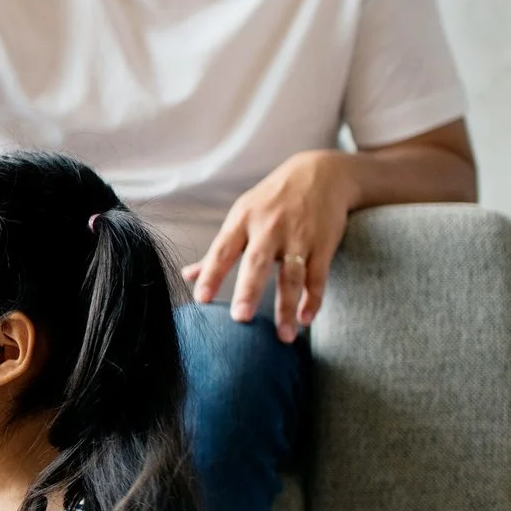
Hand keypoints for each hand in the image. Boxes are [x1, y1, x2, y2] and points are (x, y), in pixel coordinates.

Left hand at [181, 149, 357, 344]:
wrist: (322, 174)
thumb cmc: (272, 200)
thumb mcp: (242, 216)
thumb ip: (217, 251)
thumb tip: (186, 276)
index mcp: (243, 220)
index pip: (222, 250)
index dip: (211, 274)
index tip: (200, 299)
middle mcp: (270, 227)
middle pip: (257, 262)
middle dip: (249, 290)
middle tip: (240, 319)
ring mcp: (298, 236)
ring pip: (292, 275)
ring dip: (287, 307)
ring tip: (284, 336)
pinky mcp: (323, 243)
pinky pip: (318, 276)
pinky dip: (313, 298)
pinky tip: (306, 319)